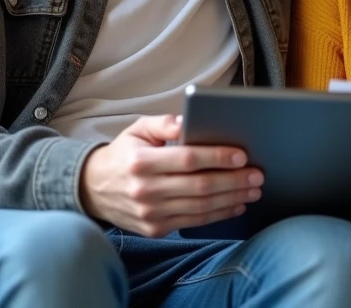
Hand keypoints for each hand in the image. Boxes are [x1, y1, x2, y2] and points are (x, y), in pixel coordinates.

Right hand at [79, 114, 263, 236]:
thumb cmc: (124, 153)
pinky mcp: (155, 229)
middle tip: (257, 175)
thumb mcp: (138, 129)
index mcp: (140, 162)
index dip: (216, 157)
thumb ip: (165, 123)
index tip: (242, 155)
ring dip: (231, 199)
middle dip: (233, 181)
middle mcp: (145, 190)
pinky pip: (194, 222)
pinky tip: (235, 204)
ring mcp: (150, 213)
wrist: (92, 189)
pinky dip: (219, 214)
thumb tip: (190, 120)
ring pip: (200, 208)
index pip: (186, 159)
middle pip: (199, 186)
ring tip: (252, 190)